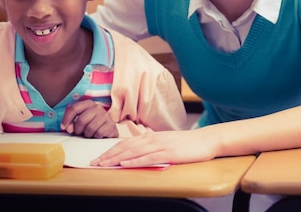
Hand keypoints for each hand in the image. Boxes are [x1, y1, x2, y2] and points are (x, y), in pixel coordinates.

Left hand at [61, 100, 117, 137]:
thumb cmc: (91, 126)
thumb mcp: (80, 122)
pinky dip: (95, 137)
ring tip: (89, 134)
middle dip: (78, 129)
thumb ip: (72, 123)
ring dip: (87, 134)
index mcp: (88, 104)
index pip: (74, 108)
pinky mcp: (111, 125)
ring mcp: (105, 115)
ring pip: (90, 128)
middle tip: (80, 133)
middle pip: (82, 120)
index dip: (67, 119)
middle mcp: (97, 107)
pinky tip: (96, 136)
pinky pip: (99, 133)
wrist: (107, 132)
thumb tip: (69, 128)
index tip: (64, 127)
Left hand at [90, 128, 217, 166]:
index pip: (126, 142)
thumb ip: (152, 145)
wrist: (206, 140)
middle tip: (94, 162)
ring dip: (117, 158)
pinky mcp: (169, 153)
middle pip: (126, 146)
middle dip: (108, 155)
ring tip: (103, 163)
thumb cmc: (187, 143)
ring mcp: (161, 145)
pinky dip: (135, 161)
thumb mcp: (167, 142)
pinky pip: (148, 157)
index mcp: (152, 136)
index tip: (98, 157)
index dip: (111, 150)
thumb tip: (138, 151)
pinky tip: (125, 163)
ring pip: (133, 151)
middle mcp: (153, 139)